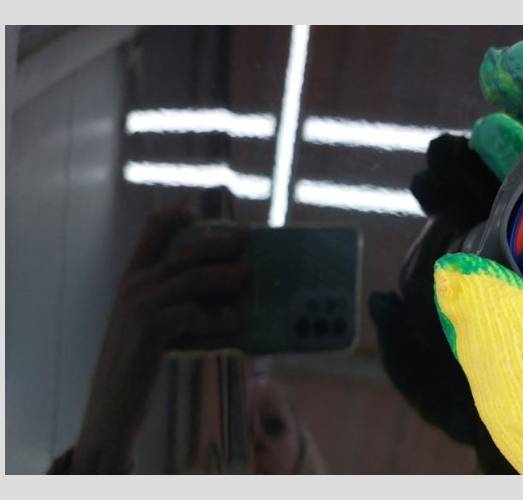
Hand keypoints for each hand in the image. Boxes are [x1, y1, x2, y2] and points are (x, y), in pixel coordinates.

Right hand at [70, 208, 250, 472]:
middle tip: (246, 239)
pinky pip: (193, 312)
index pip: (150, 231)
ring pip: (192, 277)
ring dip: (225, 275)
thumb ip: (174, 302)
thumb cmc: (137, 366)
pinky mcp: (151, 329)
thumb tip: (223, 286)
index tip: (200, 209)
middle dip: (219, 243)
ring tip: (249, 276)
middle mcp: (134, 286)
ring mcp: (140, 306)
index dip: (175, 215)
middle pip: (184, 251)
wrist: (111, 406)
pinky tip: (236, 322)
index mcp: (131, 279)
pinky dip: (218, 316)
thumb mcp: (150, 324)